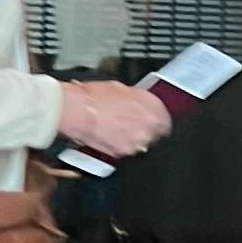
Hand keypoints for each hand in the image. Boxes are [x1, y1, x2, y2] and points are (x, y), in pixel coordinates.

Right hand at [57, 82, 172, 158]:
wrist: (76, 110)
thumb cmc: (94, 97)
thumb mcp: (122, 89)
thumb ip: (138, 100)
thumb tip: (140, 104)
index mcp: (152, 108)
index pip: (166, 119)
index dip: (157, 120)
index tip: (153, 121)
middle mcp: (149, 127)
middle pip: (156, 133)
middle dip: (145, 130)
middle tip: (130, 124)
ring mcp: (136, 142)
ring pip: (141, 143)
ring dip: (133, 138)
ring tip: (116, 129)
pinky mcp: (122, 153)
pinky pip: (126, 150)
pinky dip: (120, 145)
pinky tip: (109, 135)